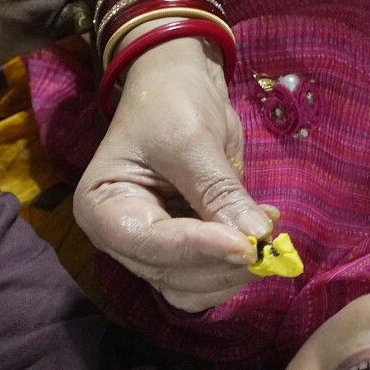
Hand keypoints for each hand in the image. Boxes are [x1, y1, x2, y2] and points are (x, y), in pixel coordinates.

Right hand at [73, 38, 275, 311]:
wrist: (180, 83)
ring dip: (233, 272)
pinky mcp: (184, 249)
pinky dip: (238, 264)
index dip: (199, 249)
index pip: (149, 244)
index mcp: (102, 207)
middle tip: (267, 244)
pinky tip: (258, 231)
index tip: (246, 246)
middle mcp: (121, 238)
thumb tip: (256, 238)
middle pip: (172, 274)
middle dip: (221, 265)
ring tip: (265, 236)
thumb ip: (219, 192)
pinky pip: (210, 275)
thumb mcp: (191, 139)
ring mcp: (153, 248)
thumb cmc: (170, 101)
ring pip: (193, 286)